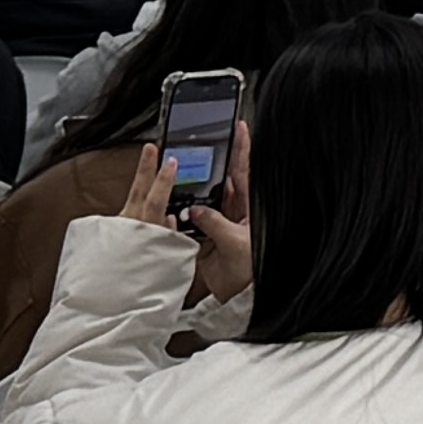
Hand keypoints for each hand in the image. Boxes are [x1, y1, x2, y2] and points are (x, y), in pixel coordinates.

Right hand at [178, 123, 258, 301]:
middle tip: (198, 144)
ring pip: (202, 199)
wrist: (239, 297)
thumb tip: (195, 210)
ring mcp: (219, 223)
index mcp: (248, 208)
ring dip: (191, 190)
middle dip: (210, 163)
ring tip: (178, 173)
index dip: (242, 148)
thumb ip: (215, 223)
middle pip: (220, 180)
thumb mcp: (235, 243)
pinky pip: (191, 220)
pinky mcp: (206, 237)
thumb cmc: (250, 269)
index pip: (245, 171)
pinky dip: (182, 215)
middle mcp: (233, 211)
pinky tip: (172, 206)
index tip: (238, 126)